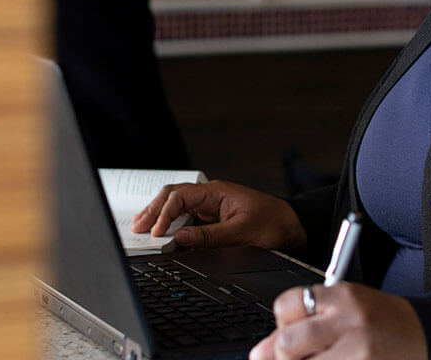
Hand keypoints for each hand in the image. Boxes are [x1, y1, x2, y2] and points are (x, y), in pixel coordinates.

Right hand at [129, 179, 305, 251]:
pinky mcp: (212, 219)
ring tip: (141, 229)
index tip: (156, 232)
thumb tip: (181, 239)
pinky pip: (186, 220)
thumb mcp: (243, 232)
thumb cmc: (274, 224)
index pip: (181, 197)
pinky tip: (161, 234)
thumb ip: (210, 236)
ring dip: (159, 217)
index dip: (165, 214)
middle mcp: (210, 197)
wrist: (293, 227)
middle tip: (137, 228)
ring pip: (176, 207)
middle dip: (153, 211)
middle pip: (173, 197)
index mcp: (217, 192)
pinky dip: (171, 226)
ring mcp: (210, 207)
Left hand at [249, 283, 426, 359]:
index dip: (283, 324)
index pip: (287, 305)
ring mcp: (358, 353)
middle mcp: (350, 322)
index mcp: (344, 296)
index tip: (293, 331)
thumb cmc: (380, 322)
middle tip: (303, 357)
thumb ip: (303, 326)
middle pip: (288, 344)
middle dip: (286, 357)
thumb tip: (257, 355)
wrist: (426, 335)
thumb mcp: (345, 309)